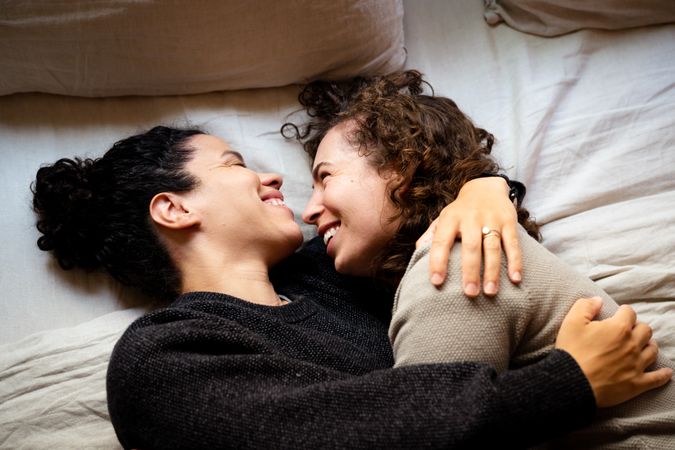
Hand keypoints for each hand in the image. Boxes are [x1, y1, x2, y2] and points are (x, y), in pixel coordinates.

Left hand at [416, 176, 521, 296]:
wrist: (485, 188)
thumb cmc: (460, 212)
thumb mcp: (443, 219)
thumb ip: (430, 235)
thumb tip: (417, 252)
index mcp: (450, 219)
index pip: (441, 241)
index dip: (437, 261)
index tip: (436, 282)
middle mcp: (470, 218)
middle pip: (470, 246)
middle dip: (470, 271)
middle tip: (469, 293)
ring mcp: (491, 219)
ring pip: (492, 247)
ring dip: (492, 271)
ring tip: (490, 292)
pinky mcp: (509, 221)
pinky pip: (513, 244)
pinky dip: (515, 262)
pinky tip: (515, 279)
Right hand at [555, 297, 671, 407]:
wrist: (573, 382)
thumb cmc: (572, 351)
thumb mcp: (571, 322)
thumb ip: (585, 306)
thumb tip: (597, 300)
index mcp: (618, 328)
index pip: (629, 312)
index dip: (623, 312)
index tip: (617, 315)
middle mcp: (632, 345)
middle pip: (645, 330)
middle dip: (638, 328)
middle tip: (628, 331)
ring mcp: (637, 365)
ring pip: (653, 350)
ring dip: (648, 346)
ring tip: (643, 346)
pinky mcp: (637, 383)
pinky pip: (657, 378)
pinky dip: (663, 374)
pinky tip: (667, 372)